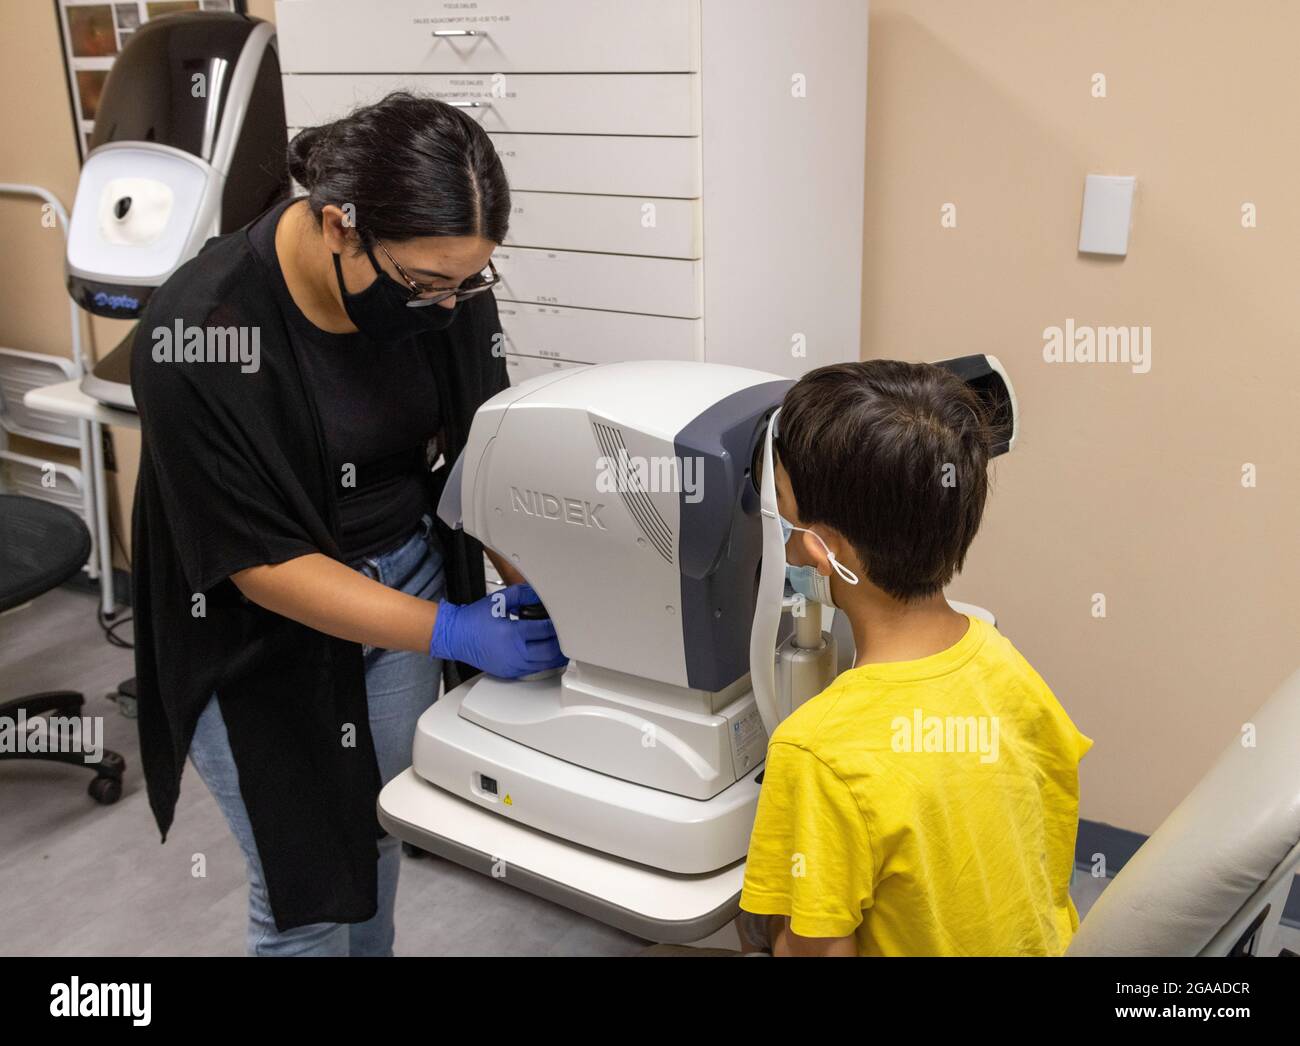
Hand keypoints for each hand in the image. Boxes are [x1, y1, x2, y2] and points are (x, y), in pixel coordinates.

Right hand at [429, 583, 567, 678]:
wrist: (455, 637)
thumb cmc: (474, 619)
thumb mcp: (499, 600)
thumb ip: (523, 594)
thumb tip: (540, 593)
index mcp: (512, 634)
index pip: (545, 631)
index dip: (558, 626)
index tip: (565, 620)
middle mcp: (514, 653)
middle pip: (549, 651)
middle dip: (562, 644)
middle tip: (571, 637)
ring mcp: (512, 665)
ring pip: (544, 664)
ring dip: (557, 656)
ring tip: (565, 648)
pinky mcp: (509, 673)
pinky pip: (533, 670)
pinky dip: (544, 663)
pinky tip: (549, 656)